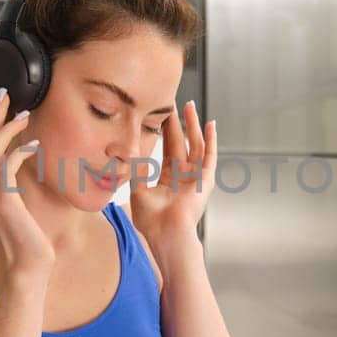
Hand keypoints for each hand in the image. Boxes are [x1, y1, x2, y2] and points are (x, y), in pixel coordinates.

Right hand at [0, 89, 55, 290]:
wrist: (27, 268)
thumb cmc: (25, 238)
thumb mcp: (12, 206)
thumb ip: (7, 184)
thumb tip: (14, 161)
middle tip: (3, 95)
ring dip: (7, 130)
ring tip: (24, 115)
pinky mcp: (6, 204)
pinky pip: (7, 169)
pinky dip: (19, 152)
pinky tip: (34, 145)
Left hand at [130, 100, 216, 241]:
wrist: (165, 233)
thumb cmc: (151, 220)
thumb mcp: (138, 190)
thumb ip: (136, 171)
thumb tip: (125, 153)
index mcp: (169, 179)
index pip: (168, 148)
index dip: (164, 131)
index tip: (159, 113)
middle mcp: (184, 175)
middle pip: (182, 142)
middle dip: (177, 122)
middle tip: (173, 102)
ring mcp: (196, 177)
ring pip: (196, 144)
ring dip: (193, 125)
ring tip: (189, 106)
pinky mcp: (205, 179)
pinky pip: (210, 155)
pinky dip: (211, 140)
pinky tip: (211, 124)